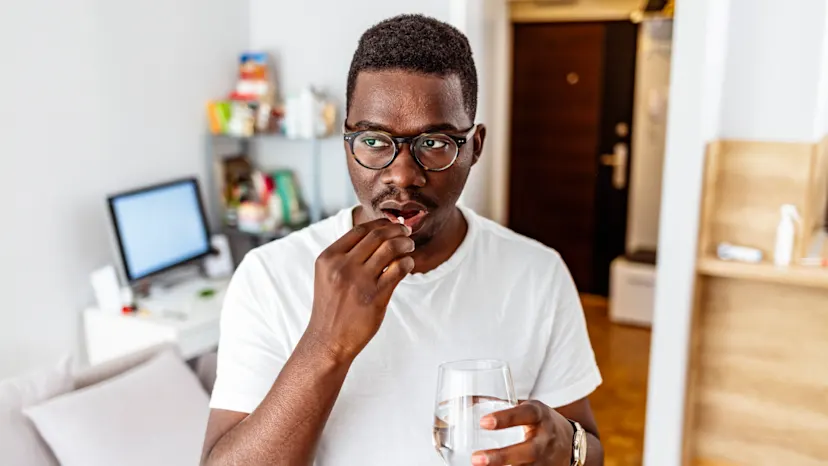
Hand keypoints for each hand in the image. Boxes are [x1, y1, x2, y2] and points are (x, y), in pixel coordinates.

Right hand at [305, 218, 414, 361]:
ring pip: (390, 248)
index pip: (359, 230)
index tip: (391, 224)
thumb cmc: (332, 307)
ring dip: (405, 243)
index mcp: (329, 258)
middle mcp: (342, 266)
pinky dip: (408, 262)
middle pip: (377, 235)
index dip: (380, 223)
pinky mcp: (375, 296)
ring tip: (410, 245)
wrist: (328, 340)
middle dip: (396, 230)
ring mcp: (359, 281)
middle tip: (406, 232)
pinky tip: (409, 264)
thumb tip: (376, 235)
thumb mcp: (328, 275)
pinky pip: (398, 270)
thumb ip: (346, 255)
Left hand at [472, 400, 573, 465]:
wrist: (573, 445)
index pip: (525, 414)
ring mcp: (547, 460)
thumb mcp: (528, 409)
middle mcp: (545, 439)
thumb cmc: (541, 423)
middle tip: (476, 458)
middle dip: (502, 457)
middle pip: (528, 451)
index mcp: (540, 415)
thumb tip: (461, 402)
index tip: (483, 422)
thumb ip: (502, 408)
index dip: (506, 418)